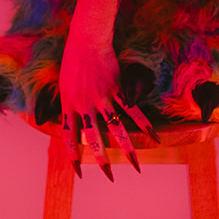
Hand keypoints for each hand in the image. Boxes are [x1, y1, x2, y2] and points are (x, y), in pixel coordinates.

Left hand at [57, 28, 155, 176]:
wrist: (86, 41)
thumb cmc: (73, 62)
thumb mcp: (64, 86)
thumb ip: (69, 105)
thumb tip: (69, 120)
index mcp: (69, 106)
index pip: (69, 138)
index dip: (73, 156)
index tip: (78, 172)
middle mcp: (86, 106)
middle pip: (94, 139)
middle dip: (102, 161)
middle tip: (109, 176)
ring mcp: (102, 99)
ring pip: (117, 129)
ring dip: (127, 149)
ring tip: (135, 166)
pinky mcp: (117, 90)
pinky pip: (132, 110)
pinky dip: (144, 123)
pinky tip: (154, 136)